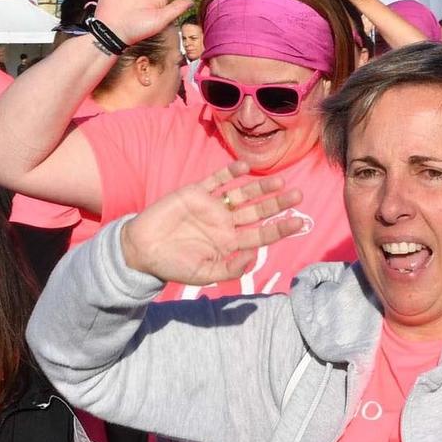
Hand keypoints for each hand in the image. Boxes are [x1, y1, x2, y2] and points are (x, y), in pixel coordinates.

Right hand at [121, 162, 304, 286]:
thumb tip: (254, 256)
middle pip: (257, 211)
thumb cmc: (173, 265)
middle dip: (277, 203)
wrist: (142, 250)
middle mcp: (225, 223)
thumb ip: (231, 268)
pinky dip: (229, 172)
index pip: (261, 234)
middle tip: (298, 195)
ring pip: (242, 194)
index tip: (299, 222)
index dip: (280, 228)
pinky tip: (244, 167)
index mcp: (230, 243)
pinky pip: (216, 180)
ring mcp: (211, 207)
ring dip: (260, 187)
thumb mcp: (205, 274)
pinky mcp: (195, 192)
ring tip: (279, 182)